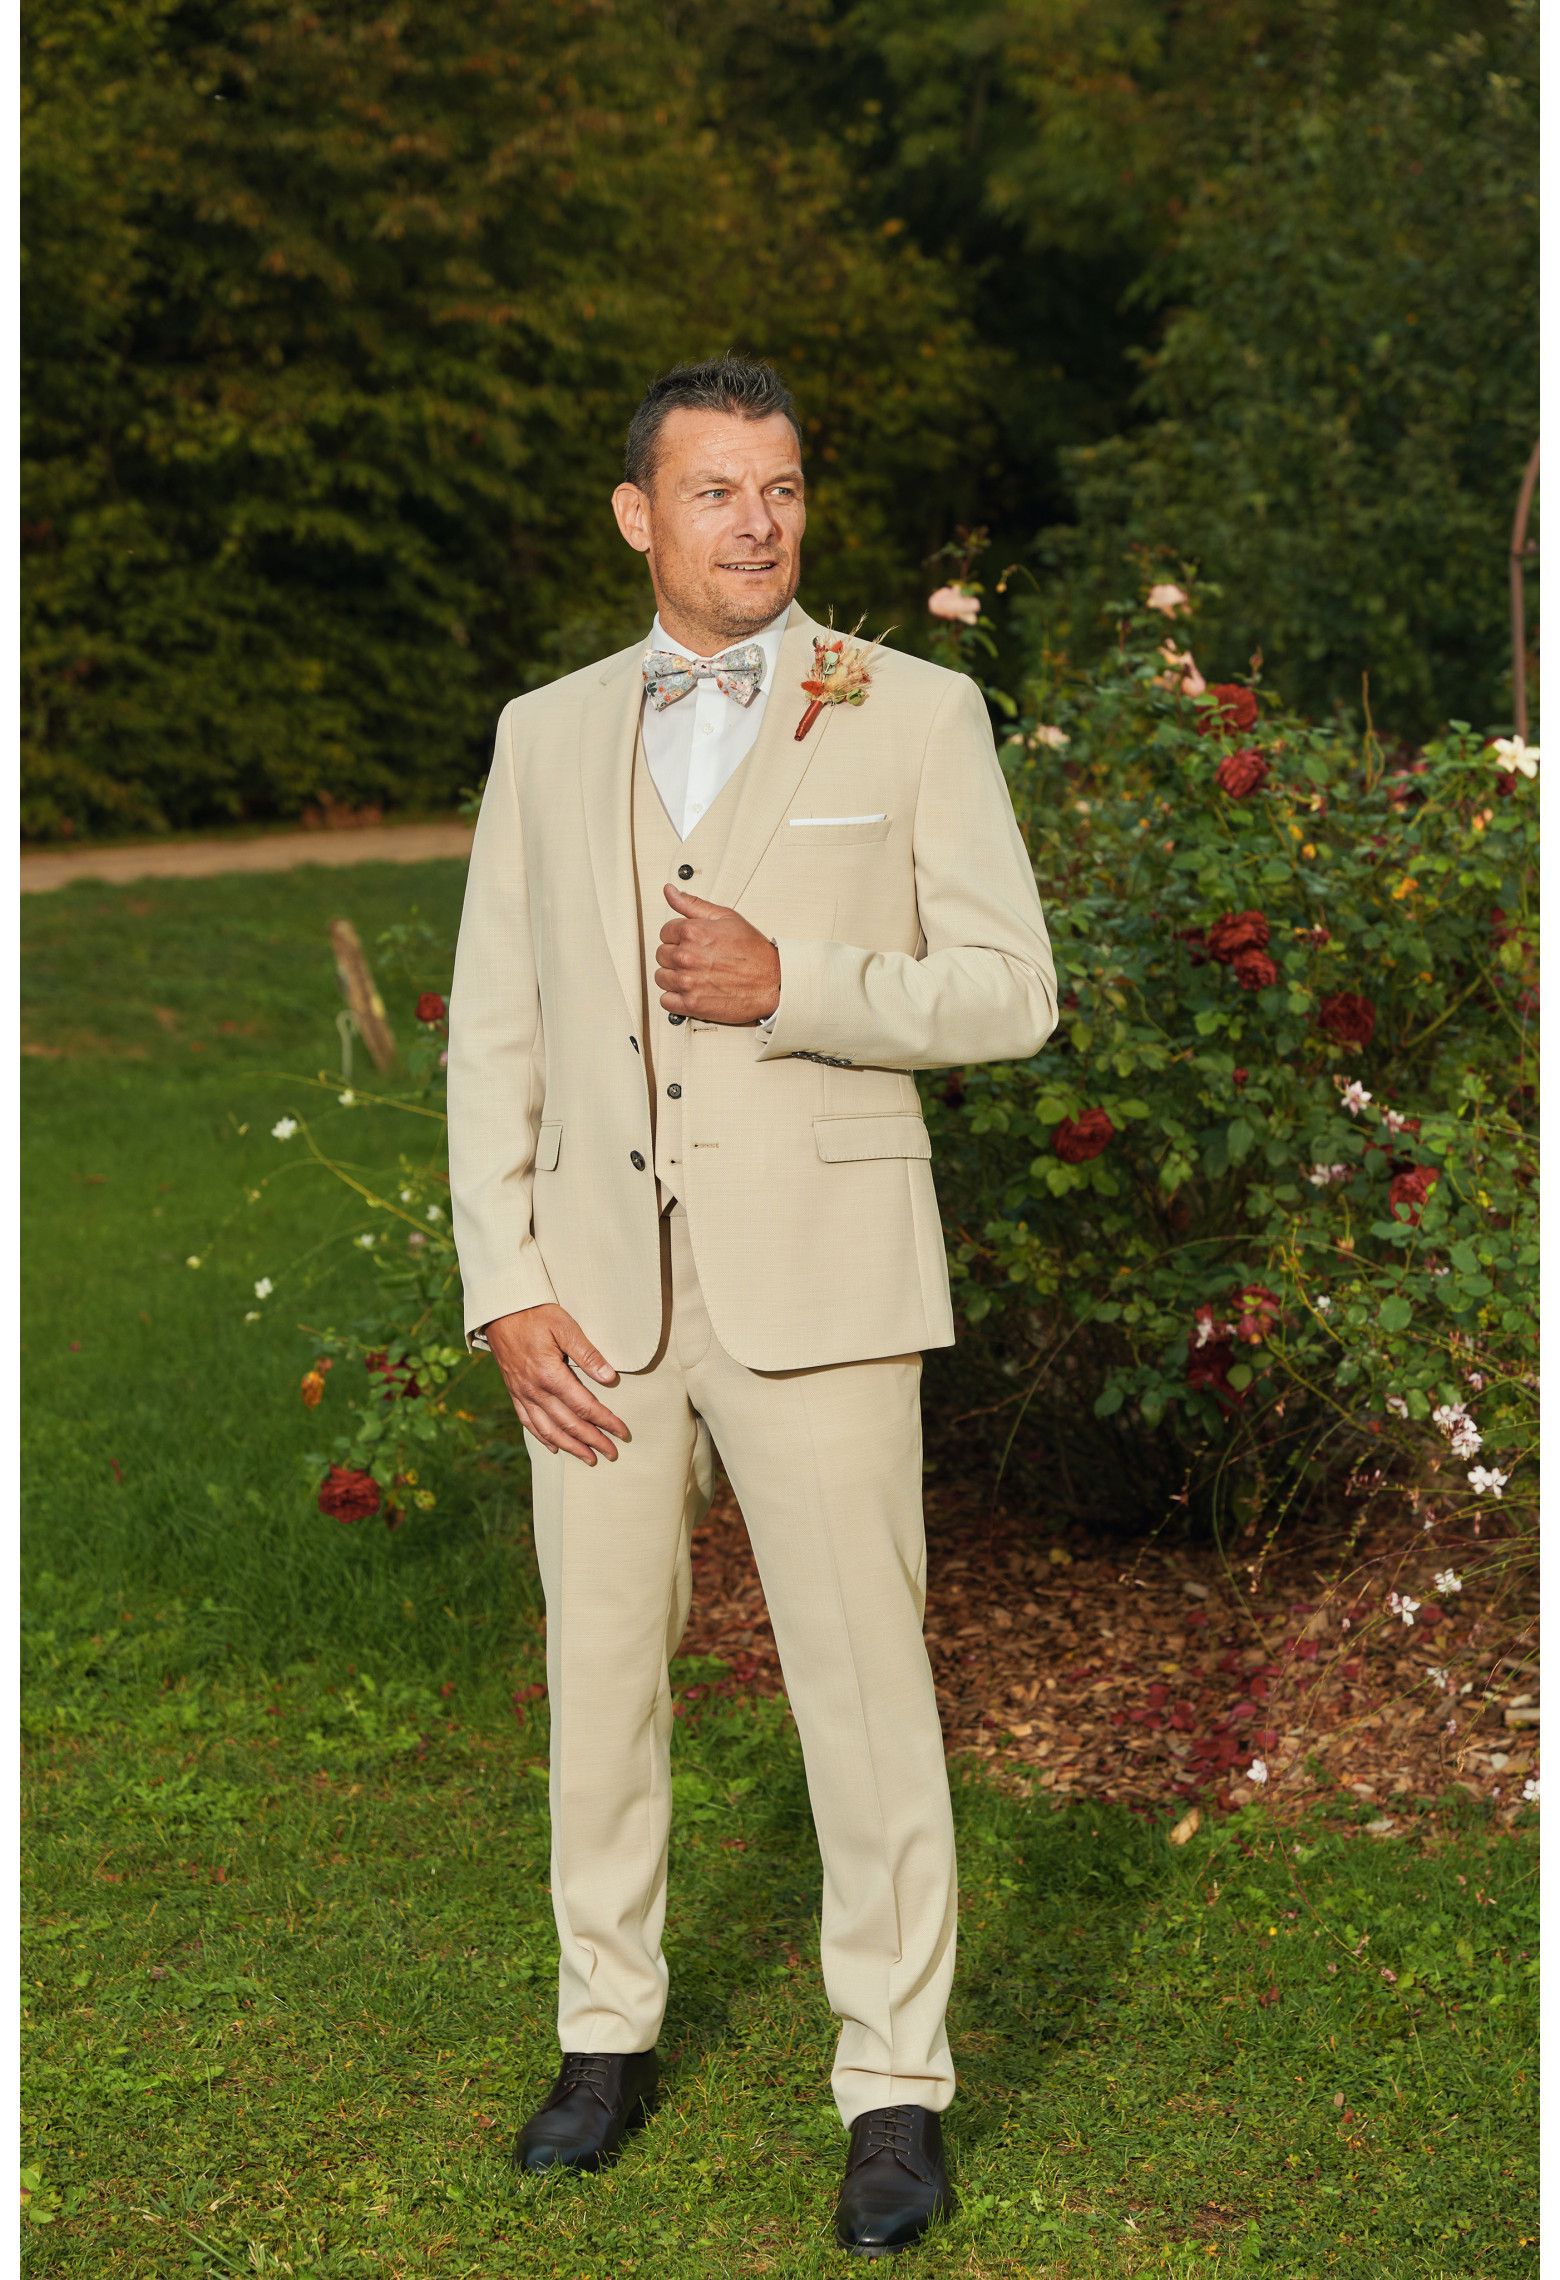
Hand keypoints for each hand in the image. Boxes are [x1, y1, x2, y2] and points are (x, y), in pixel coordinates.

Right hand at [485, 1304, 627, 1463]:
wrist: (500, 1309)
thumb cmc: (535, 1313)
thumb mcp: (565, 1326)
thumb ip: (587, 1354)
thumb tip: (609, 1377)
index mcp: (550, 1374)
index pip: (584, 1406)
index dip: (605, 1421)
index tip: (622, 1433)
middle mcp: (535, 1390)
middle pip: (568, 1424)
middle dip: (592, 1441)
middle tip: (612, 1453)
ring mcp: (522, 1393)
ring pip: (548, 1429)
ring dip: (570, 1446)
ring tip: (588, 1458)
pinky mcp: (514, 1391)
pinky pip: (528, 1421)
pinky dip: (542, 1437)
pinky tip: (554, 1446)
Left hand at [656, 883, 780, 1023]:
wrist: (773, 982)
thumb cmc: (754, 952)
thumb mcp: (726, 917)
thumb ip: (693, 904)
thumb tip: (670, 892)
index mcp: (692, 932)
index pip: (664, 932)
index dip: (677, 936)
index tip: (689, 942)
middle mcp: (686, 956)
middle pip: (661, 955)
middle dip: (675, 956)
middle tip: (695, 959)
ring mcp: (688, 982)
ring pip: (661, 978)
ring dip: (673, 977)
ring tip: (693, 975)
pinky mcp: (692, 1004)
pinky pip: (666, 1001)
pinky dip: (675, 998)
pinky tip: (690, 991)